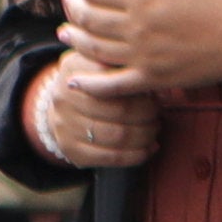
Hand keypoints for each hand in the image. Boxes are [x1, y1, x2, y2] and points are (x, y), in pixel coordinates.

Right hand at [28, 50, 157, 169]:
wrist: (63, 109)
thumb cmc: (95, 83)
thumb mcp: (104, 64)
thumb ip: (126, 67)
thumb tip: (158, 84)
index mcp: (74, 68)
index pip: (113, 80)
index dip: (139, 90)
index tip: (153, 92)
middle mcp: (63, 96)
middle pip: (120, 109)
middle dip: (147, 114)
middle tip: (158, 113)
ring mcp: (64, 124)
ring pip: (118, 135)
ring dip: (145, 135)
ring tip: (154, 129)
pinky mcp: (70, 149)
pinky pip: (111, 157)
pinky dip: (137, 155)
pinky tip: (149, 148)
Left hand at [62, 0, 221, 91]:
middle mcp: (137, 28)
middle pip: (88, 17)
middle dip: (73, 6)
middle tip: (71, 1)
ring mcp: (142, 56)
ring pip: (93, 48)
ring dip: (73, 38)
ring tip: (66, 31)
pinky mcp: (152, 78)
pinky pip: (113, 85)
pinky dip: (90, 84)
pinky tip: (74, 80)